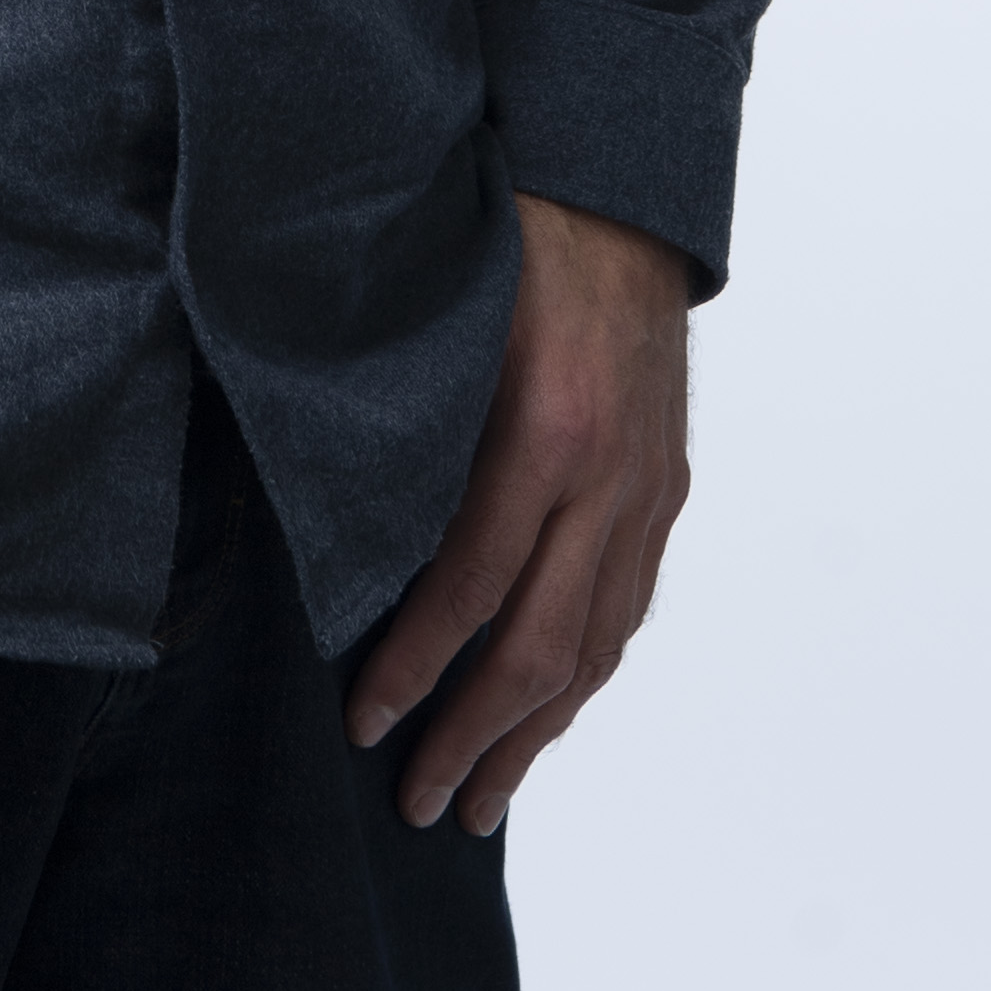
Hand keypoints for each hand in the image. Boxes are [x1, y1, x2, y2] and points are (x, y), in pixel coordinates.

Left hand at [347, 193, 690, 834]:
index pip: (468, 588)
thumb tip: (325, 532)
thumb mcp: (438, 324)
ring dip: (537, 734)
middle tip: (418, 803)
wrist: (615, 187)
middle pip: (540, 646)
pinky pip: (627, 606)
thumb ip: (398, 430)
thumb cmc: (502, 239)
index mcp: (545, 430)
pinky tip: (548, 714)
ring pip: (596, 645)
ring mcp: (648, 486)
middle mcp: (609, 473)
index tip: (363, 723)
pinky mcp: (665, 485)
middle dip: (475, 736)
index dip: (413, 667)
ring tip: (484, 800)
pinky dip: (585, 674)